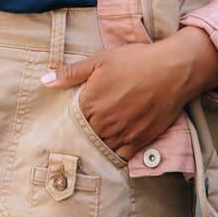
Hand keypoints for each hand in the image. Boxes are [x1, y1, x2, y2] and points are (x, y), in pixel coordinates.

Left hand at [41, 27, 217, 160]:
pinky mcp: (139, 141)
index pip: (71, 119)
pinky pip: (121, 156)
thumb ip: (71, 73)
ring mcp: (122, 134)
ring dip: (96, 145)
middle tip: (81, 132)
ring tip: (96, 140)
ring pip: (101, 148)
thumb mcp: (101, 60)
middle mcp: (103, 122)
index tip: (69, 119)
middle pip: (85, 136)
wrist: (172, 70)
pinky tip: (112, 148)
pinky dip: (114, 154)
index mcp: (90, 102)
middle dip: (82, 133)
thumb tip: (44, 80)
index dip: (70, 118)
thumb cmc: (136, 60)